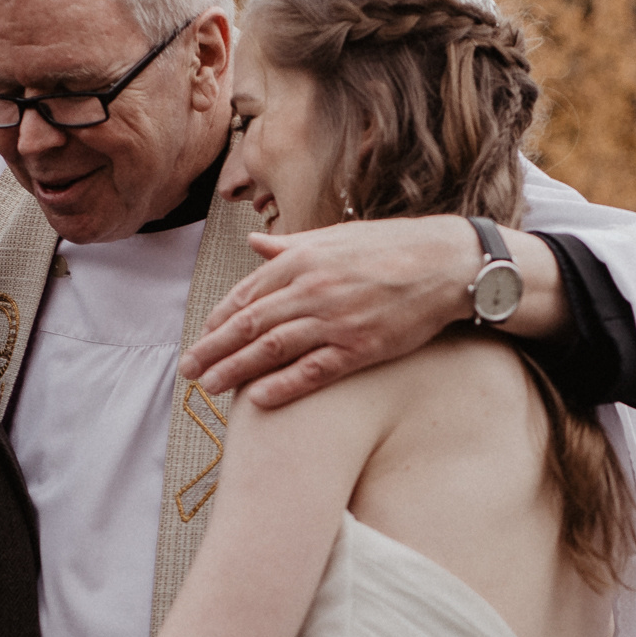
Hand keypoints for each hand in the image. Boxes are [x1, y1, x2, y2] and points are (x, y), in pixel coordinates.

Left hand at [177, 216, 474, 405]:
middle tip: (188, 370)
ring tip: (210, 386)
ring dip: (236, 369)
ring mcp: (335, 319)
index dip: (219, 319)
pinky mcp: (360, 347)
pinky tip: (259, 400)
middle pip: (250, 324)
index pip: (247, 293)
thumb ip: (291, 245)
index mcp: (303, 260)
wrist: (447, 263)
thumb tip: (256, 243)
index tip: (202, 338)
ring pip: (273, 349)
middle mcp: (312, 288)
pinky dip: (284, 386)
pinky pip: (313, 371)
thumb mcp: (336, 237)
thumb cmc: (392, 247)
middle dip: (213, 348)